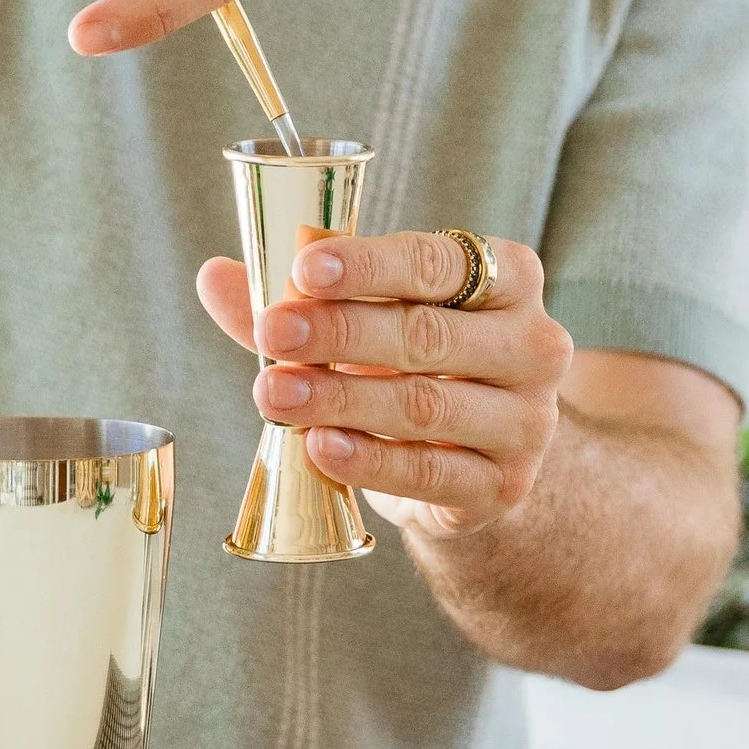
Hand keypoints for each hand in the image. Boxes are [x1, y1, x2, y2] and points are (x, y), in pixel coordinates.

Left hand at [197, 230, 574, 540]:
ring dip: (340, 399)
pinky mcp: (503, 486)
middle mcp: (533, 345)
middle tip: (272, 331)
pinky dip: (368, 461)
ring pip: (424, 407)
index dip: (370, 265)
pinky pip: (428, 473)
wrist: (472, 460)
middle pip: (428, 334)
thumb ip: (300, 300)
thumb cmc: (414, 366)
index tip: (304, 268)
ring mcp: (526, 422)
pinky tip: (320, 446)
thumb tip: (214, 276)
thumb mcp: (368, 321)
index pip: (439, 262)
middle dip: (341, 332)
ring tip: (273, 393)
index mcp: (509, 280)